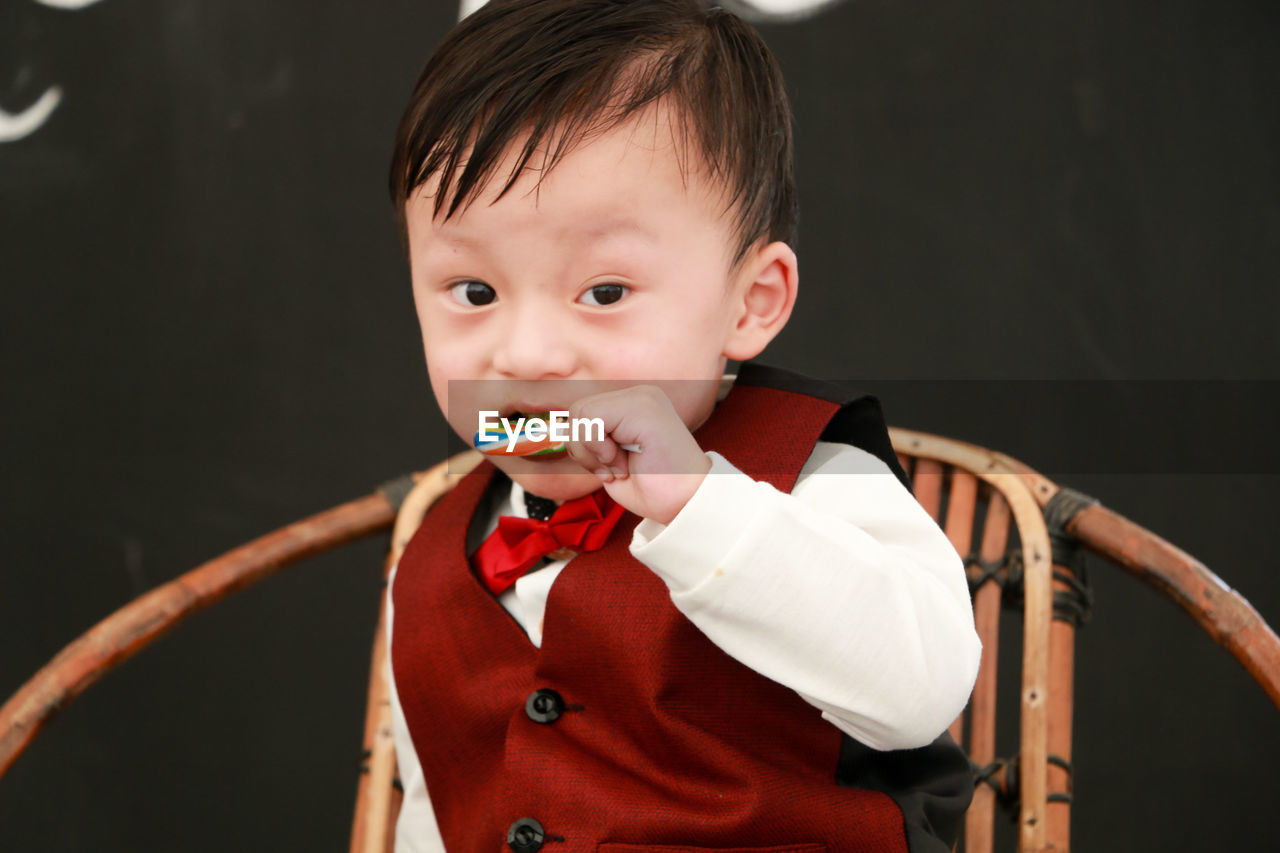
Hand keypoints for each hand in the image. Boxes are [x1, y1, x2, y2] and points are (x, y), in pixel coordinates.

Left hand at [565, 385, 711, 524]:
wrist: (684, 506)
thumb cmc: (651, 489)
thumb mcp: (609, 459)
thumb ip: (589, 439)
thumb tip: (555, 428)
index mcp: (633, 405)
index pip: (582, 413)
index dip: (584, 447)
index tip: (610, 469)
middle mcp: (639, 395)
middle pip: (576, 411)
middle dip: (584, 449)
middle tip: (615, 469)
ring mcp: (642, 397)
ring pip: (580, 413)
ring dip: (593, 451)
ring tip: (622, 466)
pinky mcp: (643, 406)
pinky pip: (592, 418)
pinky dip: (599, 448)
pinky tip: (624, 462)